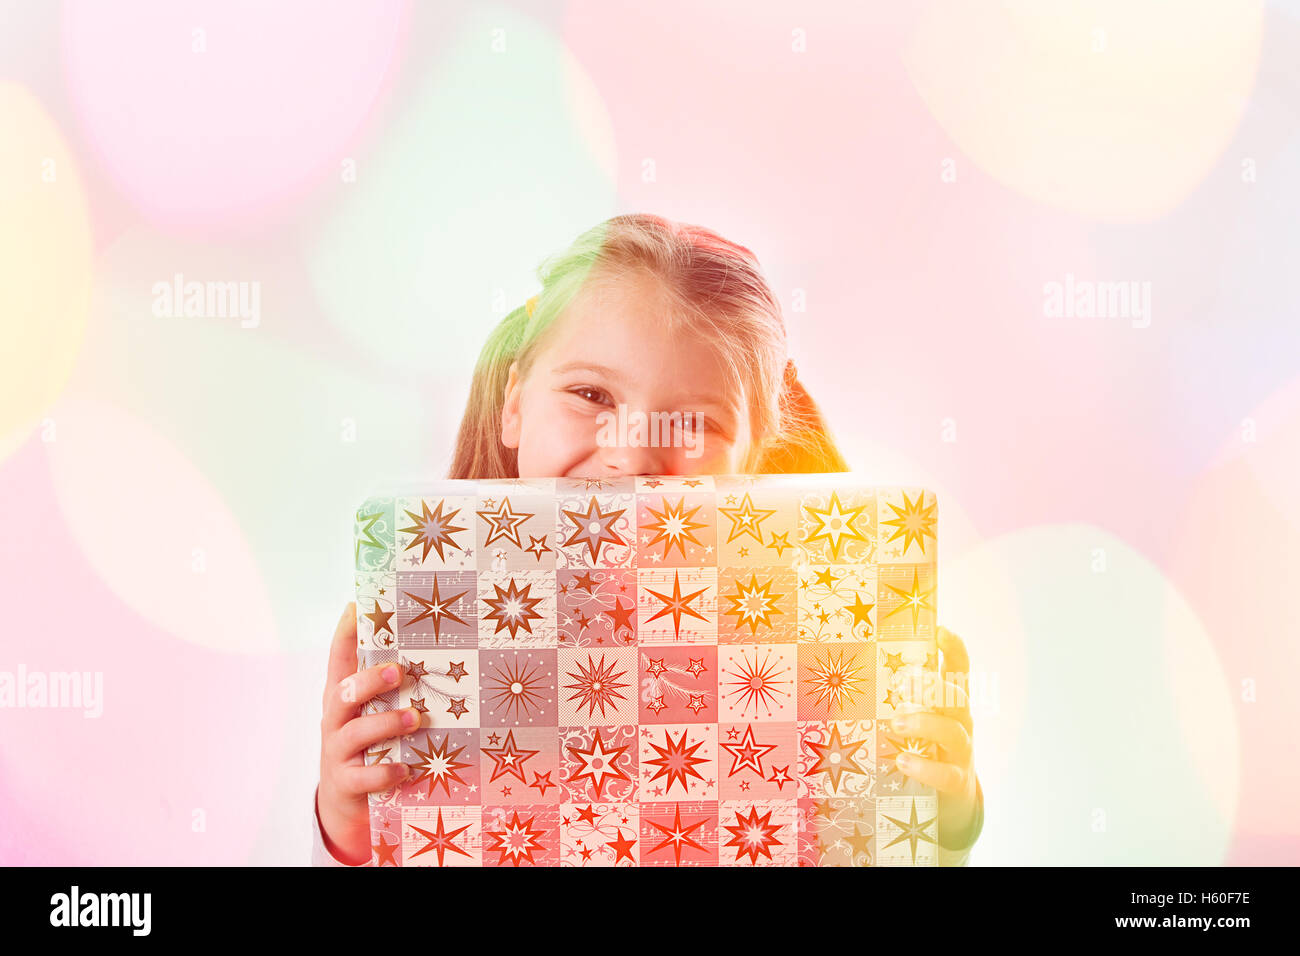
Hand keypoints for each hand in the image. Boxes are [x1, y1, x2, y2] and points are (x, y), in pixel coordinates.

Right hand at [317, 601, 417, 864]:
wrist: (345, 803)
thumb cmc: (369, 746)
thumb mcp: (372, 713)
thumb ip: (391, 689)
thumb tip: (434, 654)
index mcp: (343, 697)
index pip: (339, 659)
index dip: (345, 633)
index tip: (357, 605)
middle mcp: (336, 720)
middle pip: (343, 693)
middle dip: (370, 680)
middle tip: (399, 671)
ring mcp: (337, 752)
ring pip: (355, 733)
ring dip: (386, 723)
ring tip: (415, 719)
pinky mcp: (345, 783)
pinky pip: (364, 777)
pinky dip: (385, 773)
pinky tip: (406, 769)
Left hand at [888, 625, 979, 850]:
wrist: (950, 801)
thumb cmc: (924, 748)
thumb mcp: (918, 719)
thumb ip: (900, 697)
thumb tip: (854, 667)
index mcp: (950, 704)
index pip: (959, 671)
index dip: (954, 649)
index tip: (941, 629)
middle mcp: (961, 724)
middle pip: (958, 698)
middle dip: (935, 688)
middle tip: (906, 684)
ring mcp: (961, 754)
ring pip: (953, 733)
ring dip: (924, 725)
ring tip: (896, 724)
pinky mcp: (956, 782)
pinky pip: (945, 774)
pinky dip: (925, 767)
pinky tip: (902, 760)